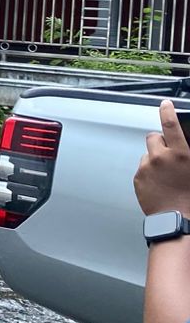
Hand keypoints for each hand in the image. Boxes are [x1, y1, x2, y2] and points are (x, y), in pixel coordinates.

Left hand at [136, 100, 189, 214]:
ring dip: (154, 158)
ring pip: (147, 153)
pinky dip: (148, 172)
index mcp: (181, 154)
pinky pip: (142, 168)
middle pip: (153, 137)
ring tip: (165, 174)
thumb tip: (182, 148)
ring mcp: (147, 168)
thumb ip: (187, 154)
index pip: (170, 124)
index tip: (164, 104)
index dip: (166, 111)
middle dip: (160, 142)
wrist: (177, 219)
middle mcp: (161, 158)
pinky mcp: (137, 178)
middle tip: (169, 154)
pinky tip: (159, 183)